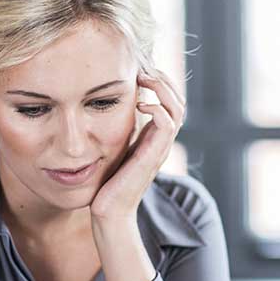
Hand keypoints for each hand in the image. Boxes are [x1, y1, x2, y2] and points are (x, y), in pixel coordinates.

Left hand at [90, 73, 184, 222]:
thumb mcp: (111, 148)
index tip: (138, 70)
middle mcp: (161, 142)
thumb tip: (101, 107)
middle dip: (163, 79)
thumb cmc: (106, 183)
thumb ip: (115, 130)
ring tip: (144, 78)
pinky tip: (141, 104)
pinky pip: (168, 125)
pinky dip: (158, 108)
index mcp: (153, 138)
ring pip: (177, 109)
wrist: (108, 213)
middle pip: (178, 101)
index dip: (159, 83)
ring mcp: (160, 149)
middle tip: (142, 68)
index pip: (169, 102)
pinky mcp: (153, 156)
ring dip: (162, 88)